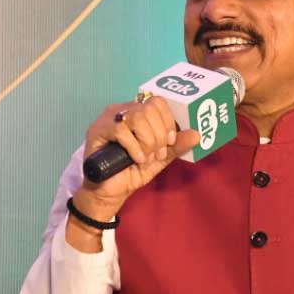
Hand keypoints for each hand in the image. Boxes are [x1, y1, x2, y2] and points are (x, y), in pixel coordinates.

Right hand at [69, 96, 199, 231]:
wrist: (111, 192)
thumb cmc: (132, 172)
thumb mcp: (159, 159)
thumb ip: (176, 146)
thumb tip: (196, 134)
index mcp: (138, 113)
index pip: (157, 101)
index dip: (168, 121)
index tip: (169, 142)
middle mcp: (122, 110)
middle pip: (148, 108)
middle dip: (159, 134)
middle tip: (156, 154)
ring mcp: (108, 118)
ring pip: (137, 116)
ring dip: (147, 141)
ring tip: (145, 158)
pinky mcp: (97, 130)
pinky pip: (121, 130)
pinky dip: (134, 147)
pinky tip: (136, 159)